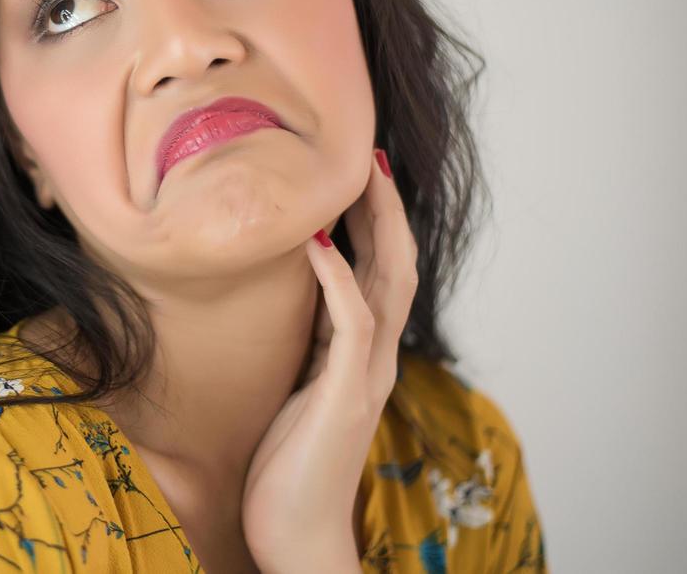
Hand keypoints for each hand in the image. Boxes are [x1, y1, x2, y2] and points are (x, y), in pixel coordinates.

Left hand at [240, 148, 418, 571]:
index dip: (375, 221)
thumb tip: (297, 292)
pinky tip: (319, 246)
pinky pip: (351, 324)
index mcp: (363, 352)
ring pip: (388, 284)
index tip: (359, 172)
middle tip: (371, 154)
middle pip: (396, 265)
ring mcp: (367, 375)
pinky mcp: (346, 395)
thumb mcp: (298, 385)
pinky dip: (338, 280)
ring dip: (374, 227)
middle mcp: (376, 357)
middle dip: (385, 208)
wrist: (294, 533)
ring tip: (359, 178)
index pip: (382, 270)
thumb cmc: (289, 464)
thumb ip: (309, 342)